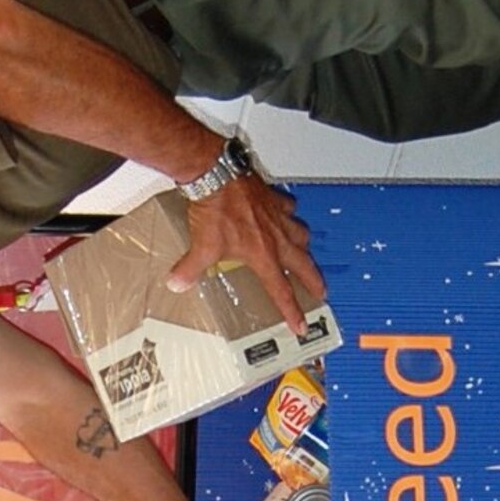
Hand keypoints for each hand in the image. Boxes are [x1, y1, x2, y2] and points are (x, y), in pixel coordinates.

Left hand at [168, 175, 325, 335]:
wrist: (217, 175)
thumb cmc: (216, 209)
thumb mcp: (202, 246)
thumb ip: (190, 269)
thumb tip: (178, 282)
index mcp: (263, 255)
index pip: (281, 291)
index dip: (292, 311)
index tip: (301, 324)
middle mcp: (276, 238)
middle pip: (303, 265)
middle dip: (314, 281)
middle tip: (321, 291)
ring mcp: (278, 216)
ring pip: (302, 234)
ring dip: (305, 246)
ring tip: (306, 251)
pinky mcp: (273, 198)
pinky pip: (289, 206)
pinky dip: (290, 212)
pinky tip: (287, 212)